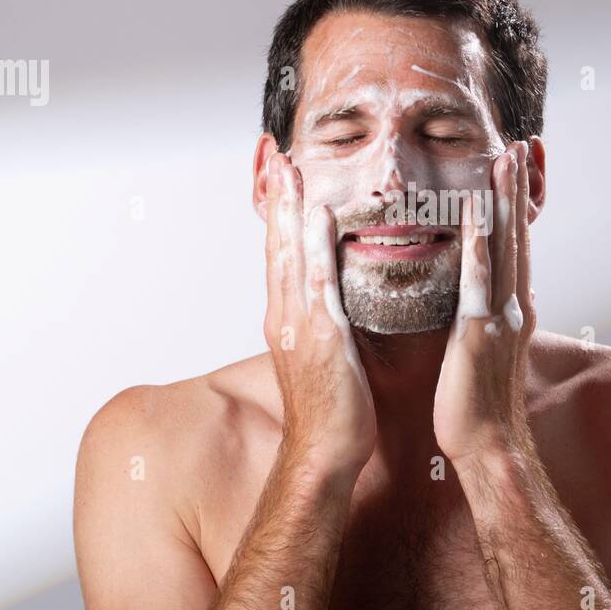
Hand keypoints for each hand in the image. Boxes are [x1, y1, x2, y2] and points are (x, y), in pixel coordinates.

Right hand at [262, 153, 375, 478]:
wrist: (324, 453)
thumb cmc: (333, 412)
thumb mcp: (325, 358)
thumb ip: (325, 325)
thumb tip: (334, 306)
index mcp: (289, 321)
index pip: (281, 257)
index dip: (281, 217)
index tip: (282, 180)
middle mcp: (286, 317)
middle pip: (278, 246)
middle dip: (278, 200)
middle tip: (277, 156)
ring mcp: (299, 325)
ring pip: (291, 255)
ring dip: (290, 209)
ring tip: (290, 168)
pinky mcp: (320, 337)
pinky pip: (319, 282)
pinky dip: (316, 246)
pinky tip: (320, 215)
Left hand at [433, 141, 536, 464]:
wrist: (486, 446)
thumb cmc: (476, 405)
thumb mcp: (482, 350)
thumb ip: (482, 318)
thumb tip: (480, 300)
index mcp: (509, 309)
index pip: (515, 246)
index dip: (516, 205)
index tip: (517, 167)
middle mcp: (512, 306)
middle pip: (518, 236)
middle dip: (519, 189)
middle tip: (520, 144)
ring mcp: (500, 317)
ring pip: (506, 248)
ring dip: (506, 201)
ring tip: (506, 158)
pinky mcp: (480, 333)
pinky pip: (479, 282)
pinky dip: (482, 246)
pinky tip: (479, 216)